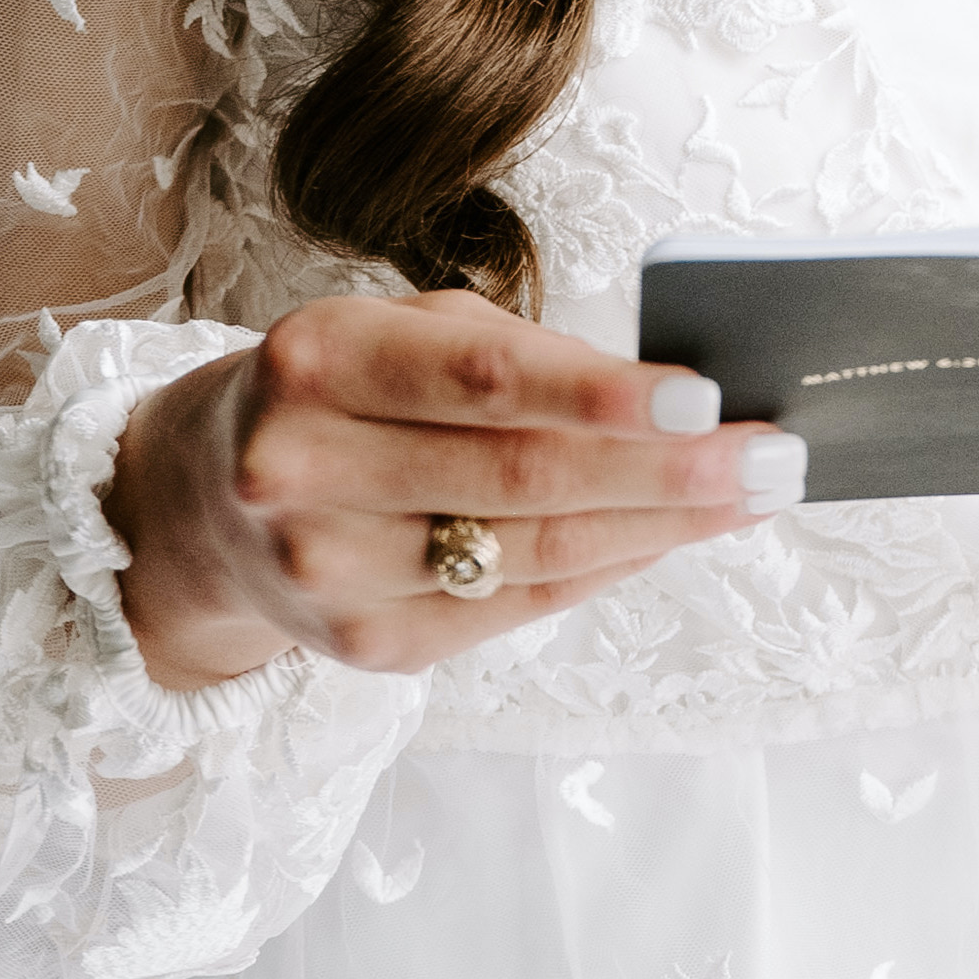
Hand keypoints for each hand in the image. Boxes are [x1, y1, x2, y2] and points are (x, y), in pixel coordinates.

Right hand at [107, 289, 805, 691]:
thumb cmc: (340, 391)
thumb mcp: (400, 332)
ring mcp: (330, 571)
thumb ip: (520, 353)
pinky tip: (671, 537)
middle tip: (773, 456)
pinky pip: (520, 607)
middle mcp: (306, 470)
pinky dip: (609, 567)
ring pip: (535, 552)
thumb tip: (681, 397)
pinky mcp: (367, 646)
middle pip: (522, 477)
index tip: (708, 397)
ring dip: (663, 525)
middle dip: (668, 470)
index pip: (480, 378)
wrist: (205, 505)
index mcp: (316, 360)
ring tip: (751, 494)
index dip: (600, 394)